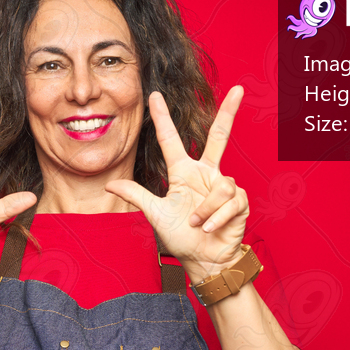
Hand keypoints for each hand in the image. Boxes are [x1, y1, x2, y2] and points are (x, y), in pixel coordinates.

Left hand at [104, 87, 248, 282]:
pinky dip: (216, 218)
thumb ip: (136, 195)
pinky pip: (230, 201)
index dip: (162, 118)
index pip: (171, 139)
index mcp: (183, 173)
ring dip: (206, 209)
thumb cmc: (181, 237)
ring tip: (197, 224)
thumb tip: (109, 185)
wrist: (203, 260)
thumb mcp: (155, 214)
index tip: (154, 96)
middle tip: (238, 89)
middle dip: (229, 112)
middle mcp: (205, 174)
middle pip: (219, 136)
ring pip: (220, 186)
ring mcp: (223, 186)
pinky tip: (209, 228)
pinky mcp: (239, 201)